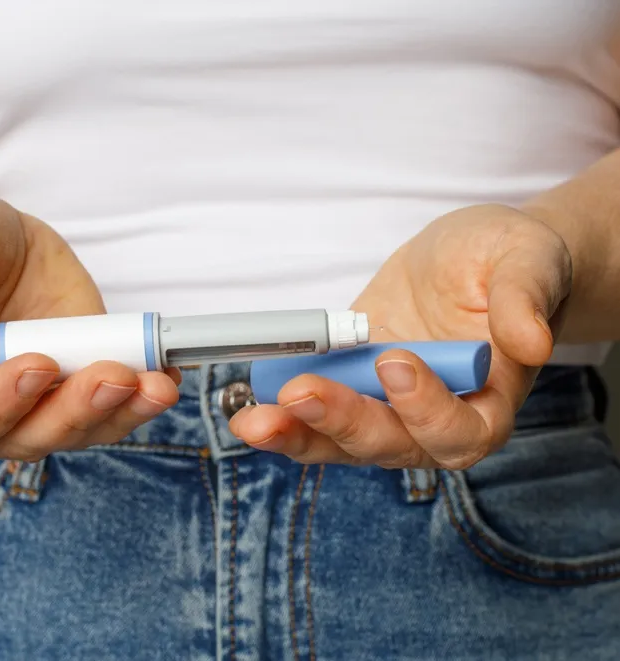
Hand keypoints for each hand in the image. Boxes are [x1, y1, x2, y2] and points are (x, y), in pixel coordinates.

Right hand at [0, 186, 179, 460]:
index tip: (37, 365)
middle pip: (29, 436)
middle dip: (75, 411)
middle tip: (113, 375)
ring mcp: (41, 399)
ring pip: (80, 429)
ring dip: (121, 411)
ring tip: (155, 383)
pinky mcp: (82, 381)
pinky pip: (115, 404)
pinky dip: (143, 394)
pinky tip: (165, 374)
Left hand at [230, 204, 571, 468]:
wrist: (470, 259)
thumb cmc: (510, 260)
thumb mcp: (528, 260)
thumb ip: (525, 299)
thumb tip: (532, 342)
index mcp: (489, 400)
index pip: (461, 430)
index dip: (425, 409)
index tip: (394, 362)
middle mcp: (435, 419)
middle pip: (389, 445)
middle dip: (341, 423)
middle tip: (297, 395)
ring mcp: (386, 407)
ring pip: (341, 441)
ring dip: (295, 432)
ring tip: (252, 418)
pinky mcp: (349, 387)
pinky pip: (314, 413)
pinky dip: (282, 413)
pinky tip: (247, 403)